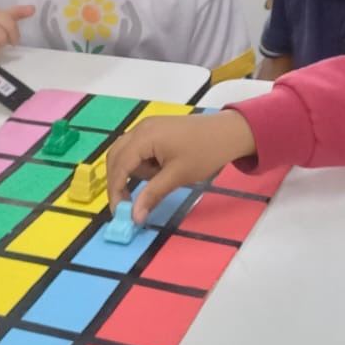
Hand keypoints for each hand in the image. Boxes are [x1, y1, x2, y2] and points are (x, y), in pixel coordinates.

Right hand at [106, 110, 255, 221]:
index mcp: (145, 136)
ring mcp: (148, 126)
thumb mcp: (178, 176)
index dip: (115, 189)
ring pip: (127, 153)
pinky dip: (144, 163)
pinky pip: (139, 148)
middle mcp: (141, 128)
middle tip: (129, 203)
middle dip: (120, 180)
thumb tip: (135, 217)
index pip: (119, 164)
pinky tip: (163, 169)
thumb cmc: (205, 152)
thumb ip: (152, 195)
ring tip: (161, 178)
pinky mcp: (156, 129)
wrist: (229, 133)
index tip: (120, 212)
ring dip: (136, 171)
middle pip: (116, 156)